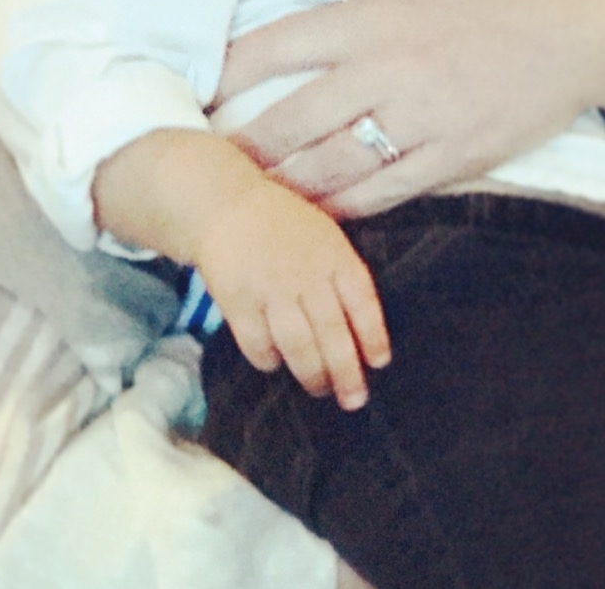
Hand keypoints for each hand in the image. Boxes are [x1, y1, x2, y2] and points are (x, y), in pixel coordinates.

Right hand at [194, 174, 390, 409]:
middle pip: (333, 335)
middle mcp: (306, 274)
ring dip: (312, 376)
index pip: (362, 303)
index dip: (374, 337)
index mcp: (333, 255)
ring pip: (299, 347)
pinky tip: (275, 362)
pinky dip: (270, 361)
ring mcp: (270, 289)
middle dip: (346, 374)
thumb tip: (364, 331)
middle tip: (354, 399)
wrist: (225, 205)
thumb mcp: (325, 236)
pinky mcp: (238, 302)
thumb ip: (342, 274)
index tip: (379, 363)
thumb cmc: (283, 224)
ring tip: (320, 388)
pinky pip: (259, 345)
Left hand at [216, 0, 604, 217]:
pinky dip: (342, 208)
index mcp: (375, 17)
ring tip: (244, 198)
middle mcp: (391, 75)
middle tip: (201, 163)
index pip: (277, 48)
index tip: (191, 91)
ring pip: (333, 169)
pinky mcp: (456, 159)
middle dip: (241, 148)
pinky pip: (385, 193)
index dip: (225, 75)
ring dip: (283, 187)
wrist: (592, 23)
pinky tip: (312, 216)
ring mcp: (424, 124)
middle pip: (292, 124)